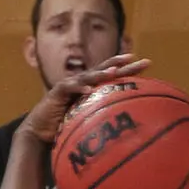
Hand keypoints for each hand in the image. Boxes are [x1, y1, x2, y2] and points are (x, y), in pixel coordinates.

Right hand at [20, 53, 150, 143]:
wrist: (41, 130)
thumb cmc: (66, 127)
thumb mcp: (89, 122)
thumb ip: (104, 119)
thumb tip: (128, 129)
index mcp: (92, 88)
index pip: (113, 76)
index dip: (129, 70)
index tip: (147, 64)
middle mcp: (83, 83)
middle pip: (104, 69)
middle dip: (120, 63)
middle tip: (135, 58)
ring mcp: (70, 85)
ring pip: (88, 76)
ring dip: (101, 73)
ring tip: (114, 71)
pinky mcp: (58, 92)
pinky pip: (69, 88)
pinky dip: (78, 89)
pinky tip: (88, 90)